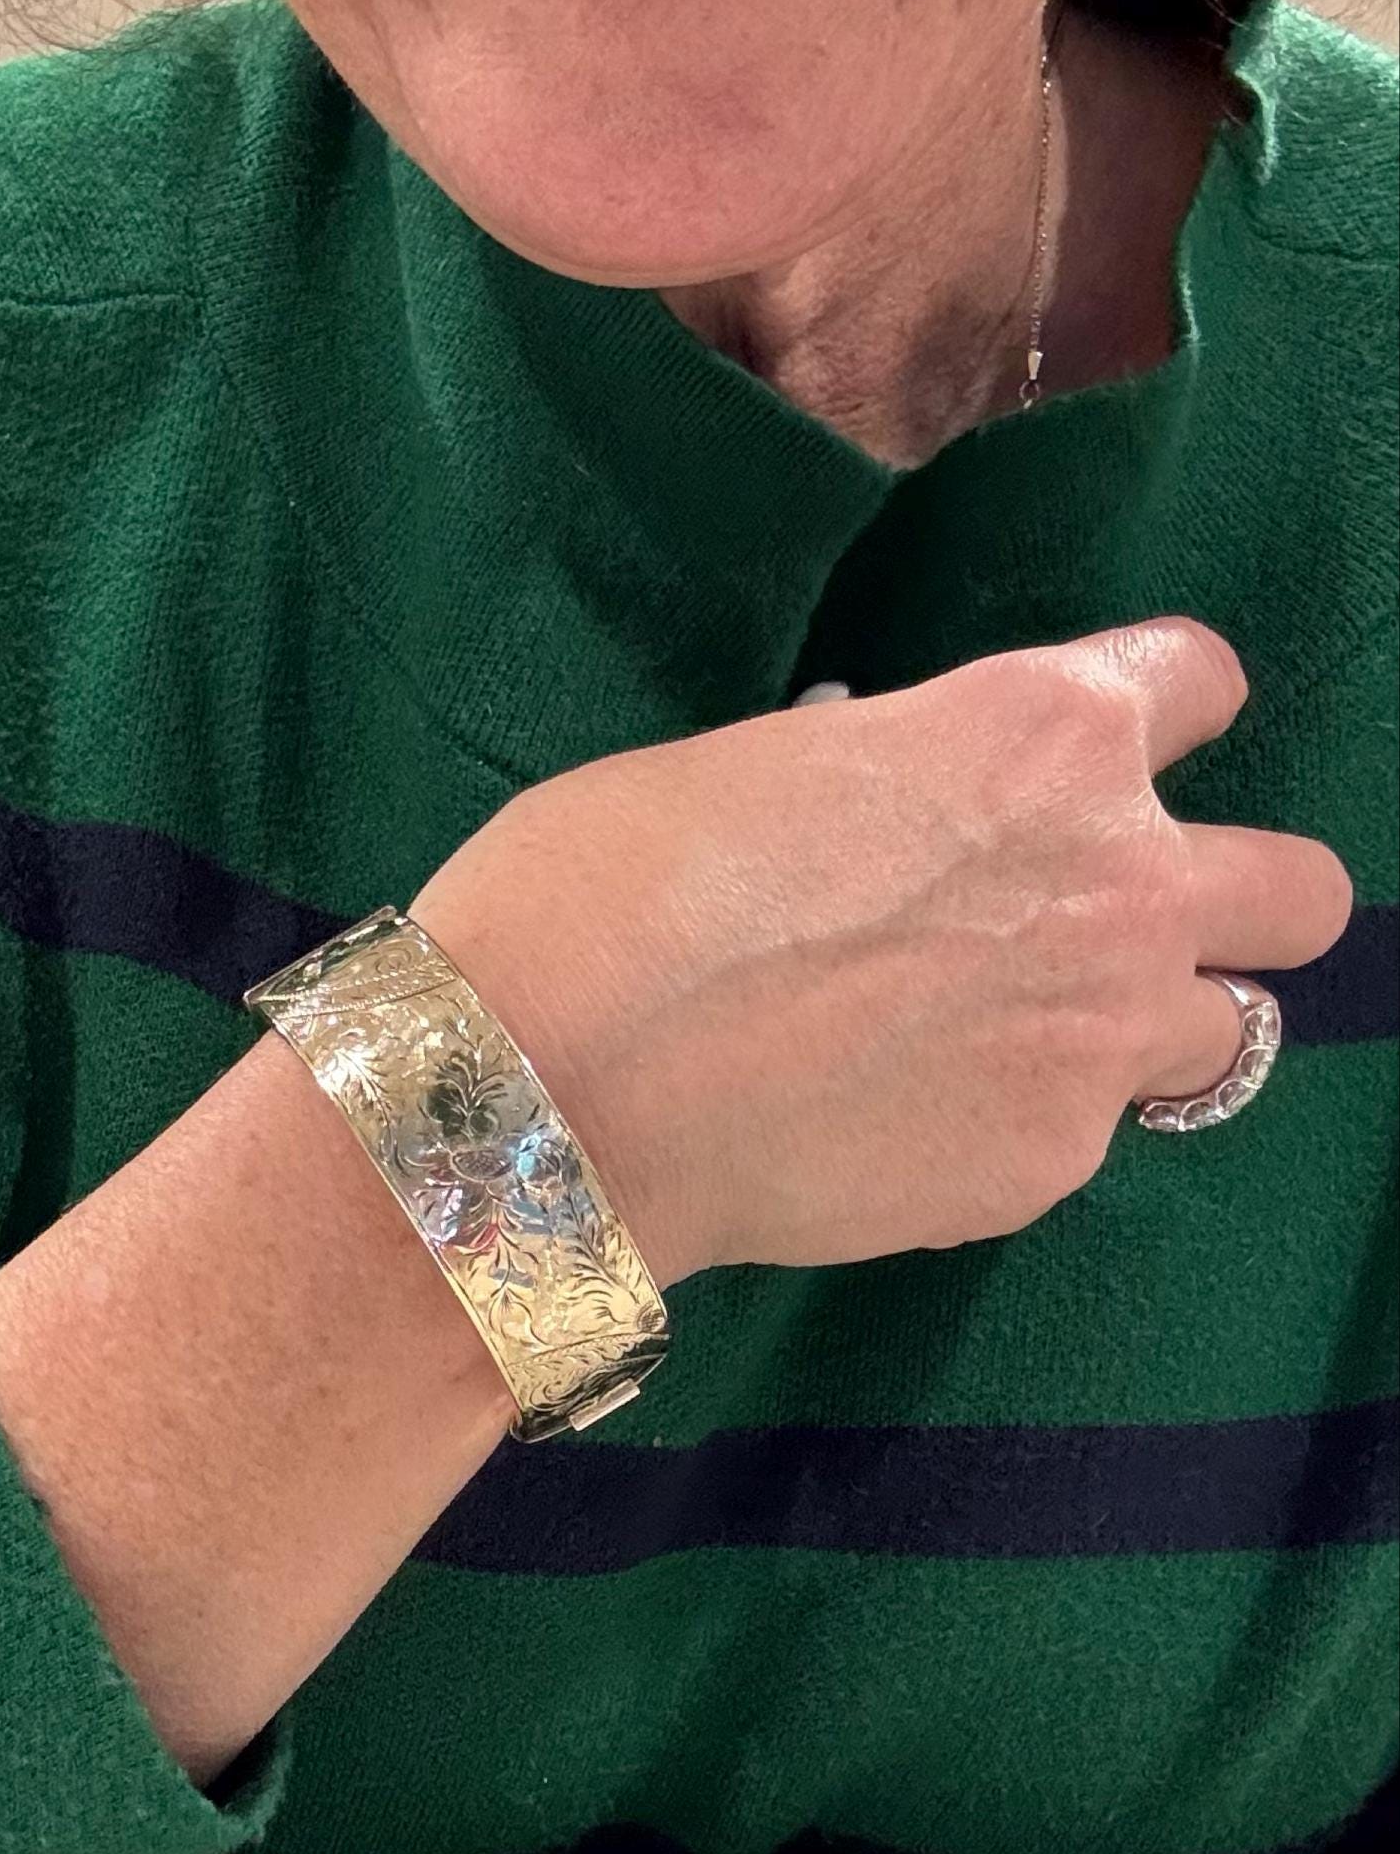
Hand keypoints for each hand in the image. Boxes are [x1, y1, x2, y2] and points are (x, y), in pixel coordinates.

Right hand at [409, 618, 1354, 1288]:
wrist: (554, 1091)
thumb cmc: (608, 888)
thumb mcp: (777, 765)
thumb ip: (904, 782)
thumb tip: (907, 824)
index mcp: (1046, 731)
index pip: (1204, 682)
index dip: (1150, 720)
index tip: (1090, 765)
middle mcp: (1119, 880)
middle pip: (1300, 895)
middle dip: (1233, 905)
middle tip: (1112, 930)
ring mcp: (1097, 1042)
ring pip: (1228, 1039)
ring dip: (1147, 1033)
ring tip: (1015, 1049)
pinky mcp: (1043, 1170)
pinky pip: (1080, 1143)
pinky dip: (1014, 1133)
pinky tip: (898, 1131)